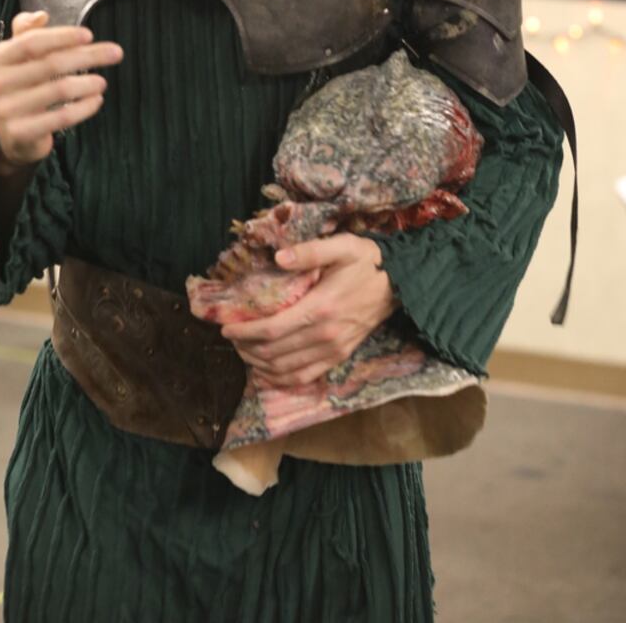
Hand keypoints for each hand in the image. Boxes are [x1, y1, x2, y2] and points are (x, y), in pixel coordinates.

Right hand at [0, 10, 123, 171]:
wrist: (11, 134)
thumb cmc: (20, 86)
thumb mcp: (17, 57)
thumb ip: (27, 32)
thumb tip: (41, 15)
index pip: (32, 42)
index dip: (63, 36)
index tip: (90, 35)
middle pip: (51, 64)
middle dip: (88, 56)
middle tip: (116, 53)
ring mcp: (6, 110)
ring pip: (59, 90)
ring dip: (88, 83)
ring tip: (103, 82)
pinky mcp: (21, 133)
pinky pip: (62, 117)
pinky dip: (84, 108)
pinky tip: (97, 101)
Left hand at [221, 233, 395, 386]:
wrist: (400, 283)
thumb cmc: (367, 261)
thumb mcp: (341, 246)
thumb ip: (309, 252)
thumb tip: (278, 257)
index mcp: (321, 308)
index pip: (272, 329)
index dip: (245, 332)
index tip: (226, 328)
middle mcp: (325, 335)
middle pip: (274, 353)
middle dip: (246, 348)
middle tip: (231, 339)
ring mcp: (333, 350)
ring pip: (286, 369)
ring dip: (259, 365)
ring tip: (244, 352)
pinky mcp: (339, 357)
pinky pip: (304, 376)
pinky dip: (281, 379)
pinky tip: (267, 371)